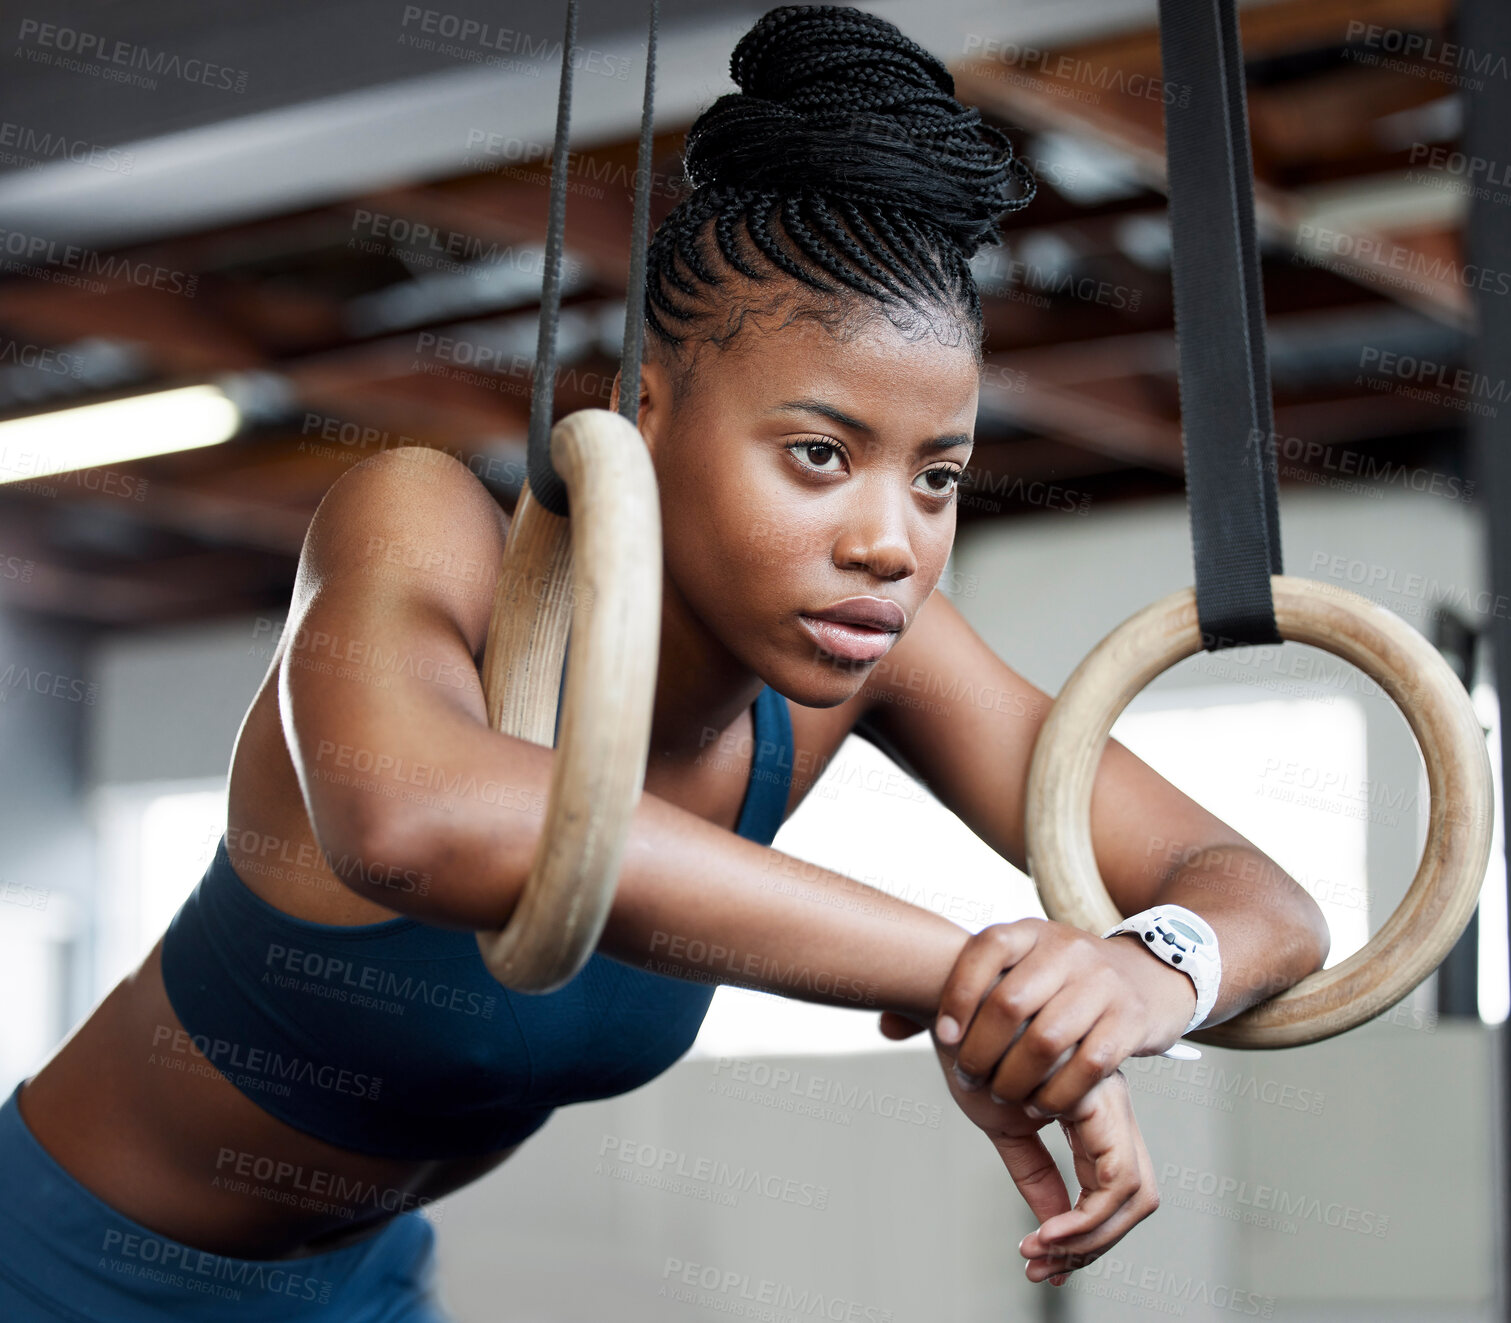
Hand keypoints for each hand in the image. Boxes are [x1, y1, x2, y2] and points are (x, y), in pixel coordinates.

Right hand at [922, 1018, 1161, 1284]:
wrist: (954, 1000)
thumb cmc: (974, 1050)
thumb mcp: (1002, 1122)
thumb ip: (1031, 1169)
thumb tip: (1049, 1223)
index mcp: (1091, 1107)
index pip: (1116, 1184)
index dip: (1088, 1234)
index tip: (1041, 1262)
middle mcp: (1109, 1103)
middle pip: (1138, 1194)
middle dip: (1096, 1244)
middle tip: (1043, 1269)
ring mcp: (1106, 1099)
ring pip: (1133, 1192)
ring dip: (1089, 1240)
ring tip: (1038, 1255)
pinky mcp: (1094, 1099)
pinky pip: (1114, 1178)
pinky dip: (1084, 1218)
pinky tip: (1042, 1234)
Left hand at [929, 919, 1196, 1120]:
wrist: (1144, 976)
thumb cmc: (1057, 983)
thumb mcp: (1013, 969)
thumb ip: (953, 995)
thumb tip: (887, 1025)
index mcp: (1028, 931)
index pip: (984, 950)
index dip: (957, 995)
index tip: (943, 1039)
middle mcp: (1065, 949)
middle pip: (1009, 1002)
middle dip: (981, 1051)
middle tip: (969, 1078)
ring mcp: (1101, 983)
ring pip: (1047, 1039)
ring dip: (1015, 1078)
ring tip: (1002, 1096)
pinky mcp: (1129, 1020)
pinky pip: (1088, 1066)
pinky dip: (1057, 1094)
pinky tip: (1040, 1106)